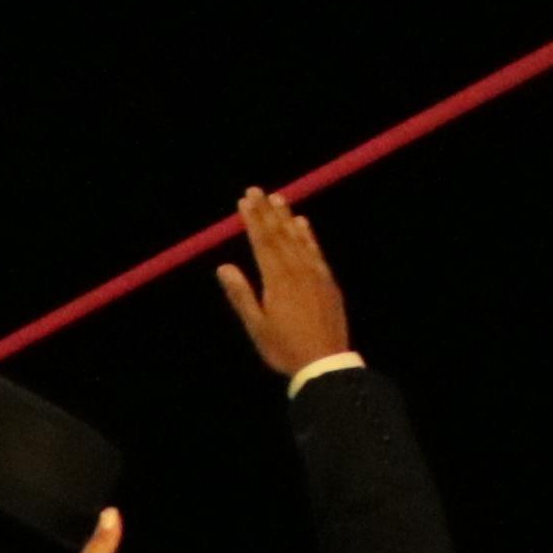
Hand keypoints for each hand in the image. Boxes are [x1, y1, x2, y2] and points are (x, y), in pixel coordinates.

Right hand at [212, 189, 354, 378]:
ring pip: (299, 238)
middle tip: (257, 190)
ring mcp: (316, 274)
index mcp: (277, 279)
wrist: (325, 362)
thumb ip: (241, 295)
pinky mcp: (328, 282)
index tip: (244, 200)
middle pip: (280, 234)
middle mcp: (297, 270)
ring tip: (279, 198)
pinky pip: (316, 251)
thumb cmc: (285, 348)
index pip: (262, 241)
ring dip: (287, 217)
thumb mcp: (256, 326)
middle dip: (267, 211)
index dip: (252, 219)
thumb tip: (224, 267)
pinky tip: (303, 224)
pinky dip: (308, 235)